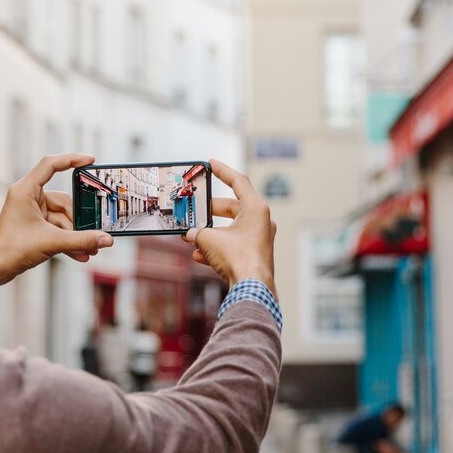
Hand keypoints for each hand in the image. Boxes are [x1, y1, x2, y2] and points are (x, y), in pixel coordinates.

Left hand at [0, 153, 113, 290]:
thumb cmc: (11, 249)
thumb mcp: (52, 242)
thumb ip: (81, 240)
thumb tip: (106, 239)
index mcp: (26, 190)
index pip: (51, 165)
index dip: (72, 159)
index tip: (90, 160)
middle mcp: (29, 198)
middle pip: (64, 201)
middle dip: (80, 220)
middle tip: (95, 231)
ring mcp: (32, 212)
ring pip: (63, 219)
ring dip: (76, 235)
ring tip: (89, 249)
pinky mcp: (34, 226)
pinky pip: (57, 229)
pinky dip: (68, 240)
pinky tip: (81, 254)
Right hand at [181, 159, 276, 296]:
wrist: (252, 289)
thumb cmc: (239, 259)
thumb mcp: (210, 239)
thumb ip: (199, 232)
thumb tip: (192, 235)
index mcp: (256, 208)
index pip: (238, 181)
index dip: (223, 171)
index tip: (211, 163)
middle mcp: (261, 221)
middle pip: (233, 206)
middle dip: (211, 209)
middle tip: (196, 207)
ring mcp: (259, 239)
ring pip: (231, 228)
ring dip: (211, 232)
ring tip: (192, 235)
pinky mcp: (254, 254)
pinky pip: (233, 245)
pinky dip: (216, 247)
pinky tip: (198, 255)